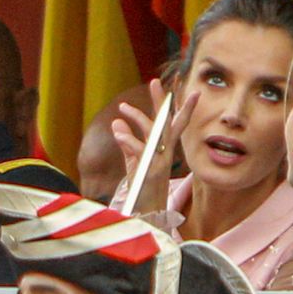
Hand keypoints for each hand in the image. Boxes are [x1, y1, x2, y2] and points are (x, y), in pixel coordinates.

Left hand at [110, 80, 196, 216]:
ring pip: (153, 133)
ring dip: (138, 118)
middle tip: (156, 81)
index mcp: (163, 148)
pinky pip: (140, 152)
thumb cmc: (142, 185)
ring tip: (123, 107)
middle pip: (167, 122)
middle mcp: (165, 152)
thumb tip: (117, 123)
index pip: (170, 122)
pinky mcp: (150, 171)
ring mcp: (160, 161)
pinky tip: (118, 131)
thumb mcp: (134, 160)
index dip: (174, 105)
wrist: (148, 211)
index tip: (175, 87)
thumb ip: (127, 141)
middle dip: (163, 101)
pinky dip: (128, 140)